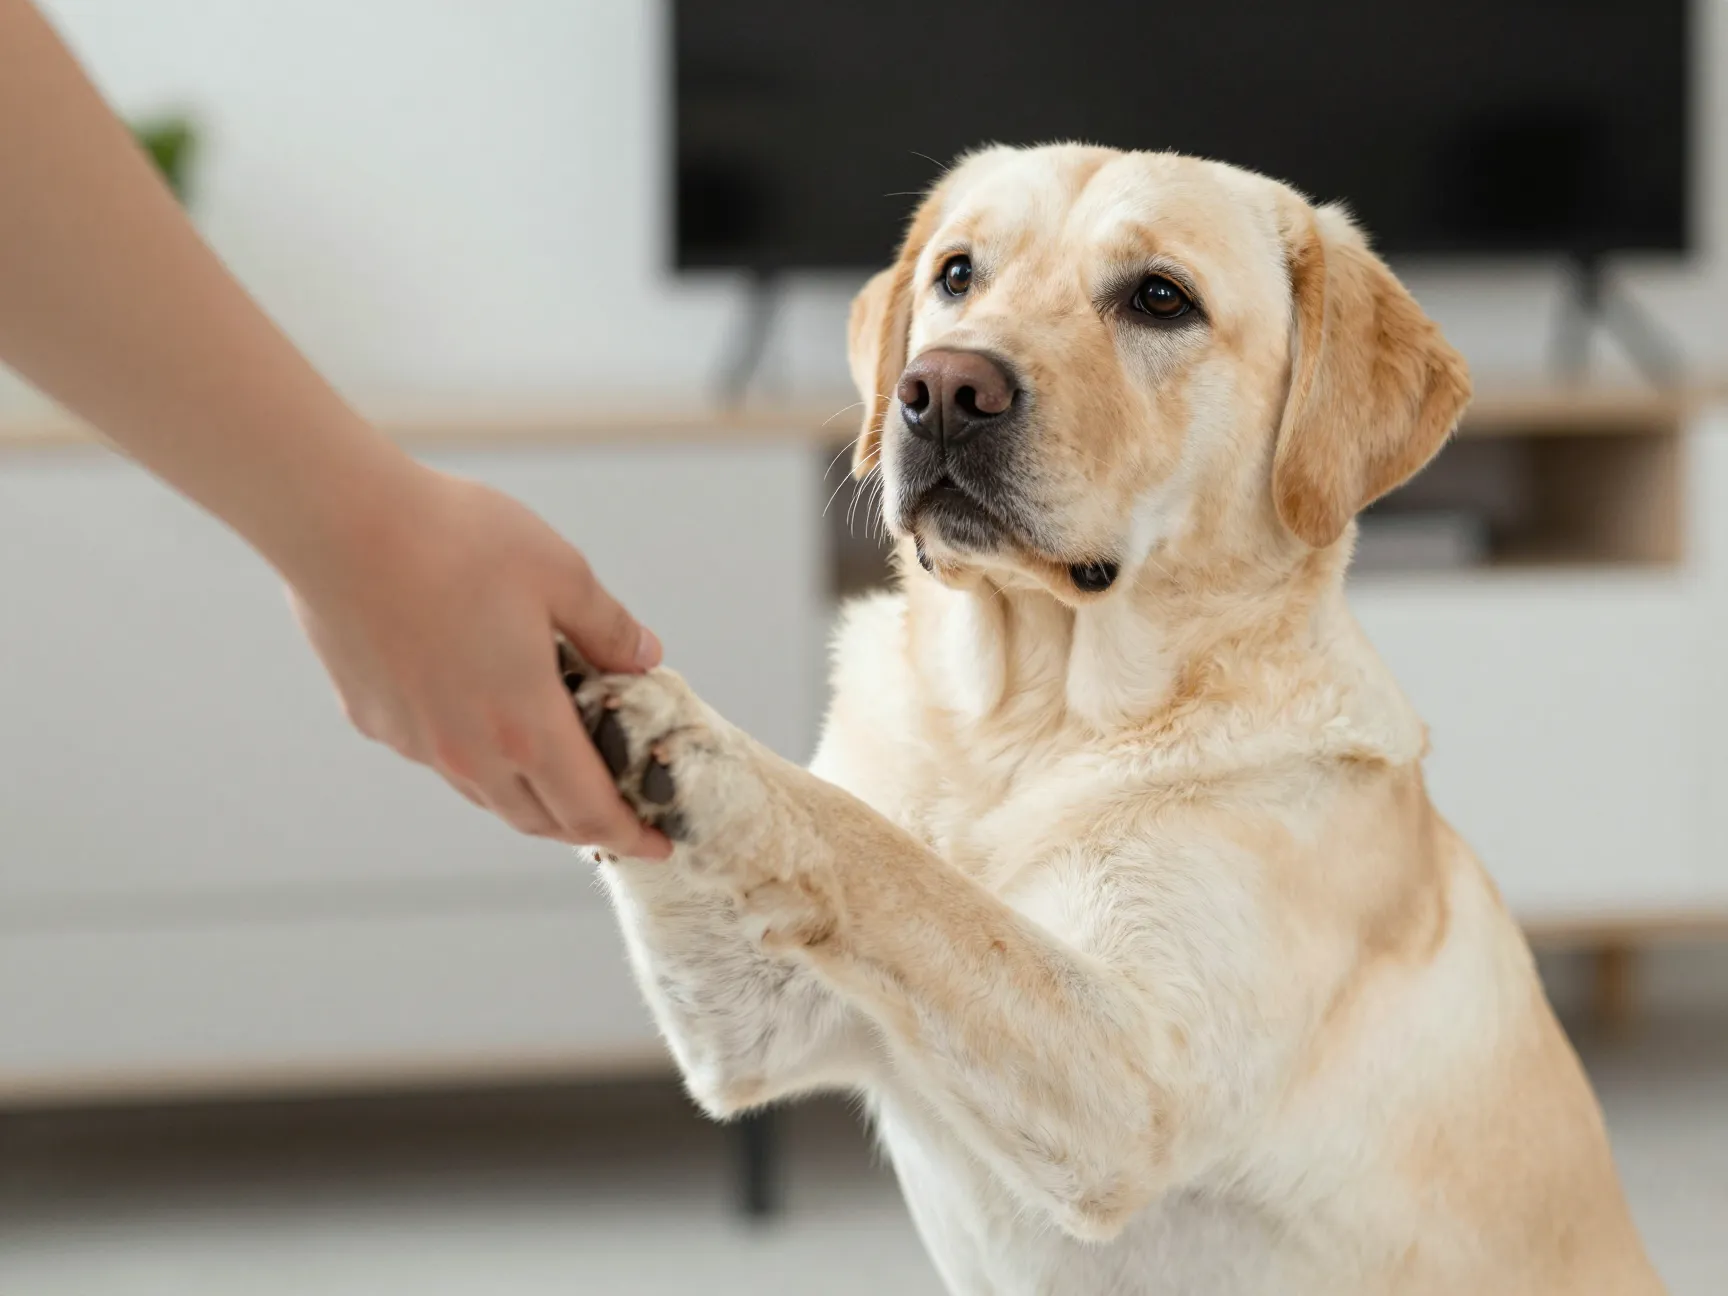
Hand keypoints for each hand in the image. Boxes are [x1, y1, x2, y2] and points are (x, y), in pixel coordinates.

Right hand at [286, 459, 671, 857]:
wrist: (342, 523)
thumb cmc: (457, 540)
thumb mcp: (561, 574)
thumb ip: (608, 628)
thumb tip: (644, 658)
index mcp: (525, 725)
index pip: (588, 811)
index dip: (628, 833)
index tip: (656, 845)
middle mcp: (468, 751)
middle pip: (535, 817)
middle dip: (581, 825)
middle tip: (613, 812)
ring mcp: (415, 741)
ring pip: (483, 792)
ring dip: (525, 794)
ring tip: (553, 769)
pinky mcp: (374, 718)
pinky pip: (437, 755)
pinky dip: (473, 754)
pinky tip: (481, 714)